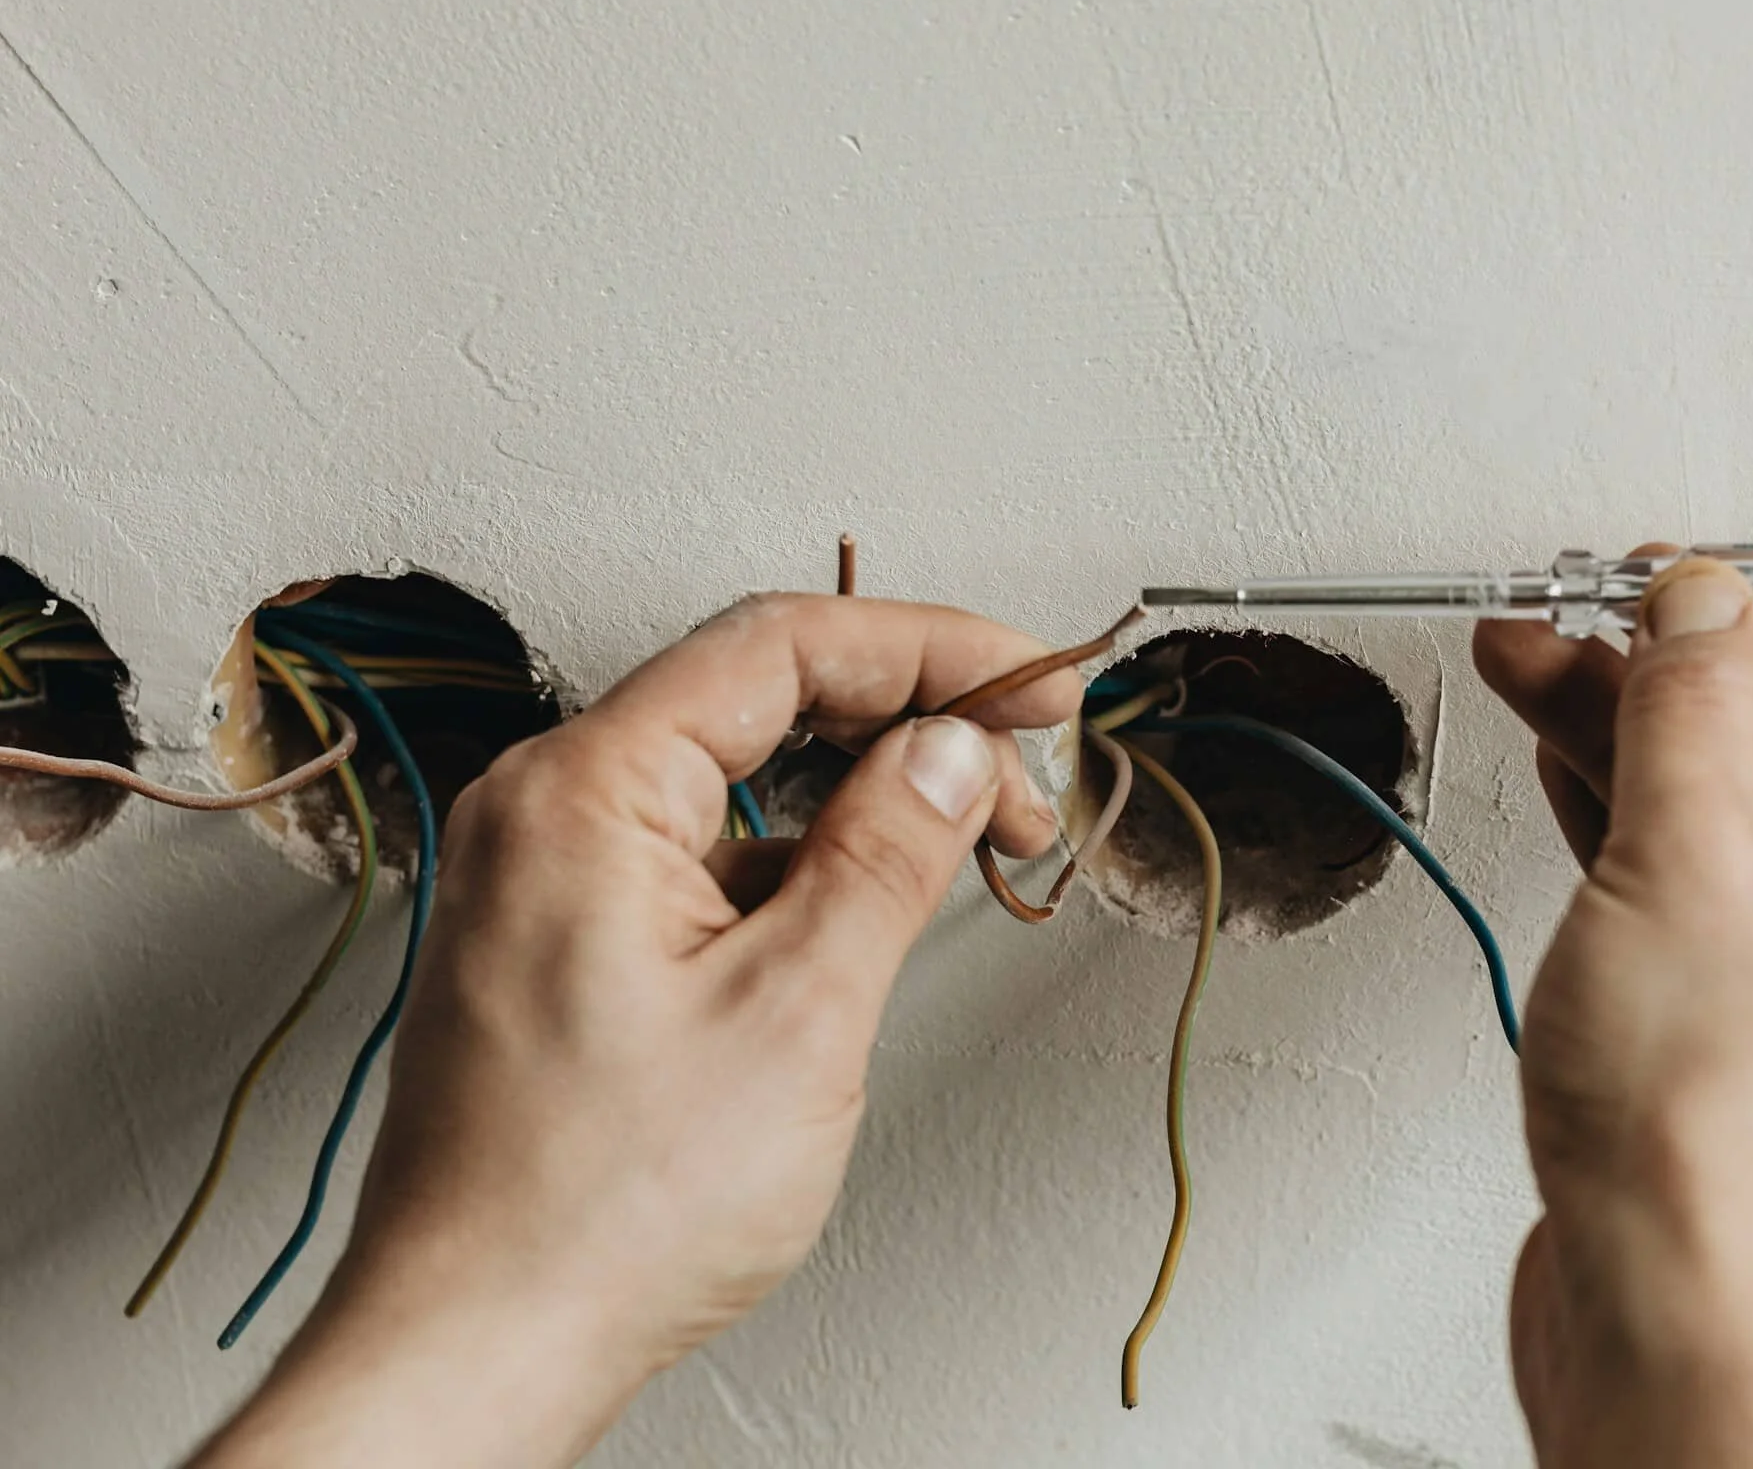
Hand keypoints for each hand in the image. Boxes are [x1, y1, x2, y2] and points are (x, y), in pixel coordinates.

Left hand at [192, 596, 1080, 1468]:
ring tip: (965, 839)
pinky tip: (863, 909)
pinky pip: (695, 848)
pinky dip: (795, 857)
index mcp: (581, 792)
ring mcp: (543, 875)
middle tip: (1021, 764)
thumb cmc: (598, 1212)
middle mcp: (543, 811)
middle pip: (754, 693)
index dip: (932, 647)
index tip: (1032, 680)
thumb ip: (886, 853)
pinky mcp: (559, 938)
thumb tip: (952, 752)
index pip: (782, 646)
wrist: (479, 1347)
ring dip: (856, 789)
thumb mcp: (797, 1013)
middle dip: (906, 716)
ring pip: (730, 774)